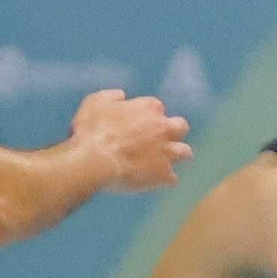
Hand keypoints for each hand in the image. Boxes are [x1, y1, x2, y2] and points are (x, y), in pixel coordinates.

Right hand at [72, 88, 191, 191]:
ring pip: (184, 152)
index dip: (146, 116)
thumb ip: (111, 97)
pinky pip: (171, 178)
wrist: (94, 160)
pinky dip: (163, 180)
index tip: (136, 124)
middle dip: (173, 132)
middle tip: (160, 140)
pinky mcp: (163, 174)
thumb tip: (121, 95)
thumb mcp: (95, 102)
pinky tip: (152, 181)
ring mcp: (166, 152)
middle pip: (181, 127)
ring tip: (164, 162)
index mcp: (149, 108)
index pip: (156, 108)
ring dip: (176, 156)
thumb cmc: (91, 130)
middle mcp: (163, 128)